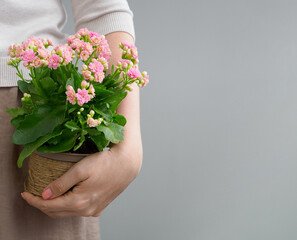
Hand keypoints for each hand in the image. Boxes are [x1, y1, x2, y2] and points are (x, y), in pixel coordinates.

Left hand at [21, 145, 141, 217]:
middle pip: (56, 212)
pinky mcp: (100, 207)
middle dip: (42, 205)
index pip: (49, 206)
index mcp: (79, 201)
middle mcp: (86, 210)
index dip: (33, 201)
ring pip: (67, 213)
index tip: (23, 193)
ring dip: (54, 206)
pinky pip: (78, 211)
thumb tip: (44, 195)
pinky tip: (66, 196)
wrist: (127, 163)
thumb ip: (61, 183)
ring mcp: (94, 210)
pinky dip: (67, 206)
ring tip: (47, 195)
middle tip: (32, 194)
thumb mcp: (80, 169)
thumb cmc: (105, 162)